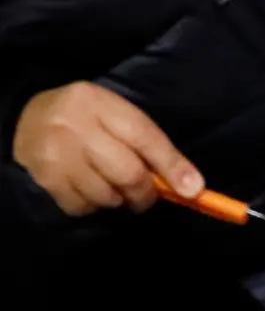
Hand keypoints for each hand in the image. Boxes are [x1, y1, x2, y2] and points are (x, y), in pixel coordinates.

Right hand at [12, 82, 201, 216]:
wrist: (25, 121)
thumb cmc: (85, 123)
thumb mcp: (116, 120)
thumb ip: (152, 147)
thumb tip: (191, 187)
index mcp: (98, 103)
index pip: (143, 136)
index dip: (171, 165)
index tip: (192, 190)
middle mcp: (73, 124)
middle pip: (128, 173)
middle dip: (144, 193)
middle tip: (143, 196)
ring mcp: (55, 152)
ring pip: (106, 195)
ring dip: (116, 200)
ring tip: (107, 185)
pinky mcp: (45, 177)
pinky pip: (83, 206)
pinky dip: (92, 206)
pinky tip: (86, 189)